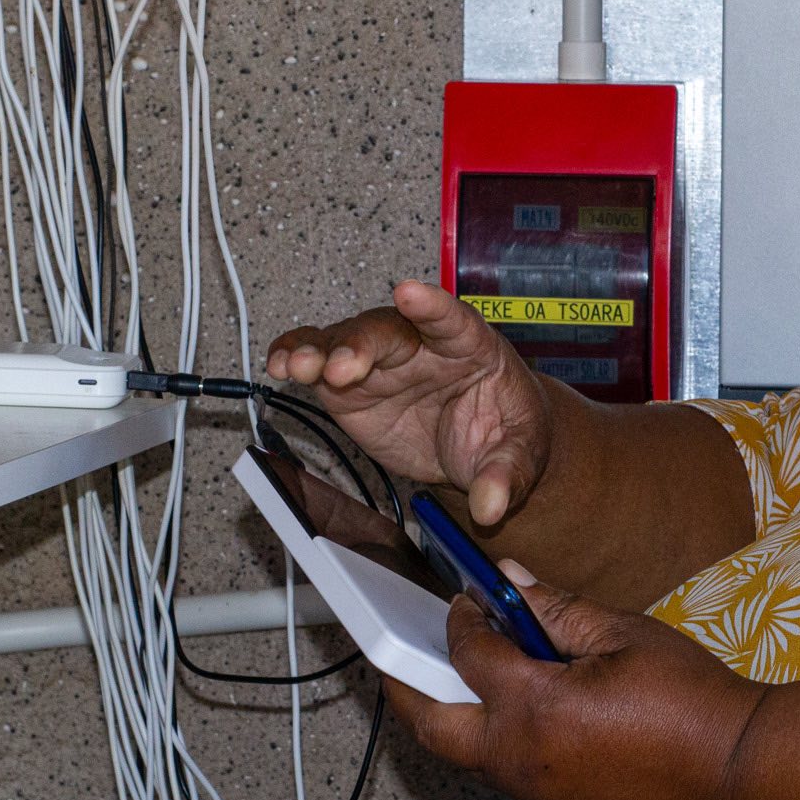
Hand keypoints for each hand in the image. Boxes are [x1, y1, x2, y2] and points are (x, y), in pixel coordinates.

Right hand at [265, 282, 555, 524]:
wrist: (481, 446)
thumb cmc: (503, 429)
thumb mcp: (520, 453)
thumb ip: (505, 475)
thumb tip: (490, 505)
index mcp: (469, 346)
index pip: (451, 319)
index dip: (431, 306)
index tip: (410, 294)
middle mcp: (418, 344)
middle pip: (386, 331)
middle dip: (360, 344)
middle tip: (340, 367)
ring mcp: (380, 362)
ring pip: (343, 341)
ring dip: (317, 350)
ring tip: (296, 367)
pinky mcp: (349, 387)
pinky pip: (317, 363)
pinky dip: (295, 358)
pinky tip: (279, 366)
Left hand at [386, 564, 767, 799]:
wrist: (737, 772)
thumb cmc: (689, 698)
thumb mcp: (622, 633)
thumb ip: (554, 608)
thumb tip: (506, 581)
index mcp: (533, 707)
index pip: (467, 654)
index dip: (460, 618)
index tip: (465, 597)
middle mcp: (519, 757)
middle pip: (430, 722)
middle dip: (404, 682)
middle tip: (397, 646)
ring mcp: (532, 790)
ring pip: (457, 754)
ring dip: (442, 713)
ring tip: (446, 673)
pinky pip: (494, 770)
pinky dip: (480, 736)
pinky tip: (503, 707)